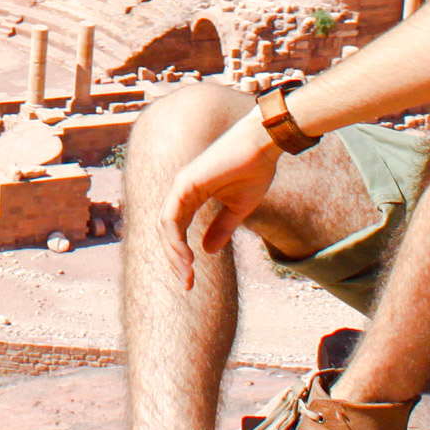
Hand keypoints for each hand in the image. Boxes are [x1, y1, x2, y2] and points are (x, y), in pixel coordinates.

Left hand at [163, 112, 280, 288]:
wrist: (263, 146)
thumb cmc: (254, 170)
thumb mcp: (238, 208)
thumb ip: (221, 228)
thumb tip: (206, 251)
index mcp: (192, 195)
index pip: (178, 230)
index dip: (182, 256)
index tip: (191, 280)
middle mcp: (182, 190)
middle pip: (167, 231)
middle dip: (175, 260)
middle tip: (187, 284)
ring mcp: (181, 185)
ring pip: (165, 226)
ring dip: (174, 254)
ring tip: (187, 275)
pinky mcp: (185, 183)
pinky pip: (172, 216)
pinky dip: (175, 239)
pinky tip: (187, 258)